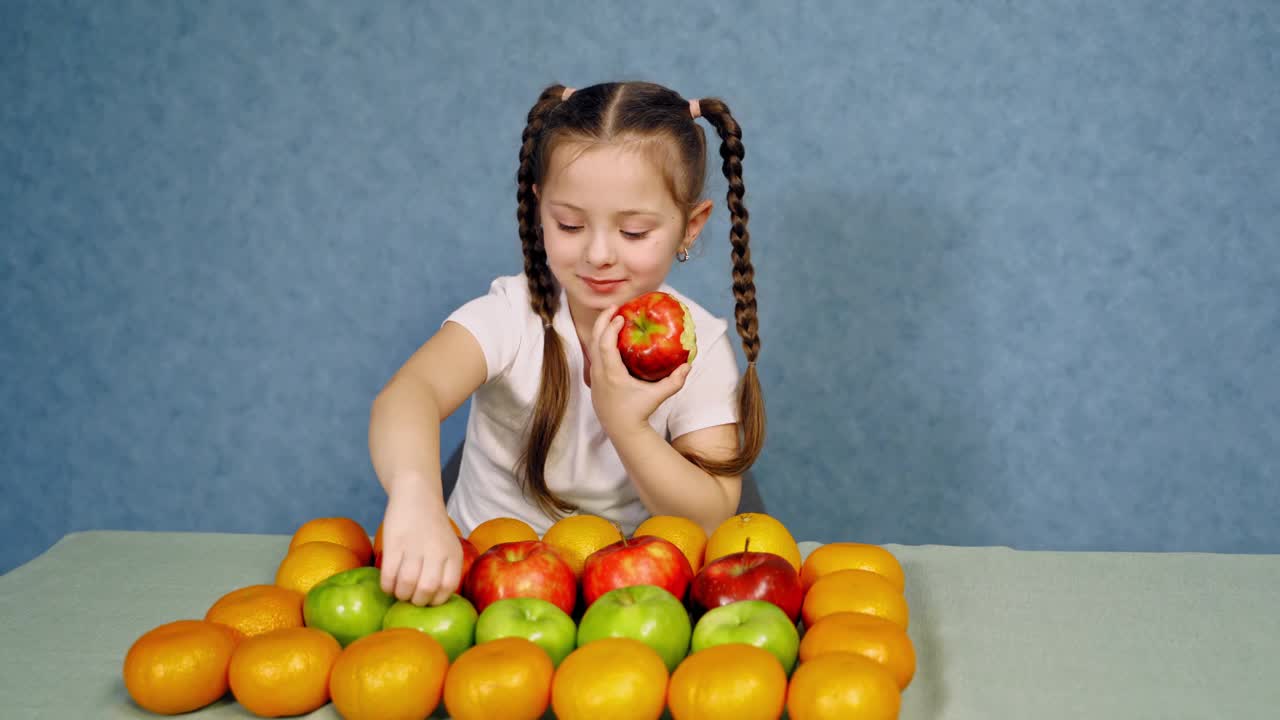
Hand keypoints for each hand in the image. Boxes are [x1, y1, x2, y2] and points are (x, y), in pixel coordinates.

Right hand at [377, 482, 461, 606]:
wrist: (417, 493)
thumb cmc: (432, 524)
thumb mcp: (448, 544)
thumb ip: (445, 567)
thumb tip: (432, 597)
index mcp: (453, 553)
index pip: (448, 588)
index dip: (435, 600)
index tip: (427, 600)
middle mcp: (436, 551)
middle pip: (427, 589)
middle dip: (416, 600)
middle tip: (410, 598)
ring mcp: (415, 546)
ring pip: (406, 584)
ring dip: (400, 594)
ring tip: (398, 591)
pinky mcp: (394, 542)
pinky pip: (389, 574)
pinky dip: (387, 586)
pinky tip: (388, 584)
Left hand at [585, 305, 691, 437]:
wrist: (622, 432)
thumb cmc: (639, 413)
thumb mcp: (658, 396)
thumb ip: (674, 382)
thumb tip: (688, 365)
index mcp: (611, 374)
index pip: (605, 344)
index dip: (610, 327)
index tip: (621, 316)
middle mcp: (599, 373)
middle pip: (594, 340)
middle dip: (602, 321)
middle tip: (614, 307)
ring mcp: (594, 378)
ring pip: (592, 348)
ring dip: (600, 331)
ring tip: (612, 319)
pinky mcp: (594, 382)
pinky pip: (594, 357)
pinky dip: (600, 343)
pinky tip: (611, 339)